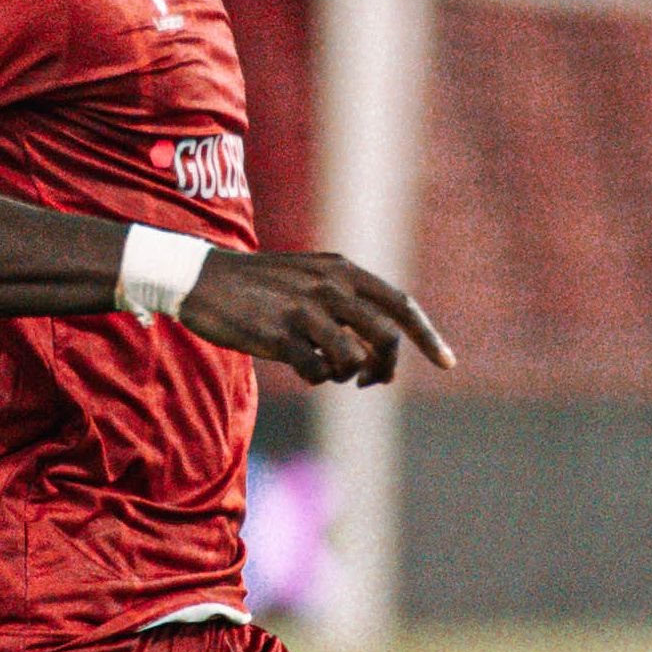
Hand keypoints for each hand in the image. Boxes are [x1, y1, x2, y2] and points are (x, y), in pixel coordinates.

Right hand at [175, 249, 453, 387]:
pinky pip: (318, 372)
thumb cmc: (260, 285)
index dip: (428, 336)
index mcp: (342, 270)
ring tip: (328, 369)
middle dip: (387, 368)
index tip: (448, 363)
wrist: (202, 279)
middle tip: (371, 381)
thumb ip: (346, 301)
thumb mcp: (310, 277)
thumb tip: (380, 351)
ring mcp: (305, 311)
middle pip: (386, 337)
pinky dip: (317, 378)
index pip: (400, 304)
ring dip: (347, 375)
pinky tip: (302, 367)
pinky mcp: (278, 335)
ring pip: (354, 359)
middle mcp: (330, 286)